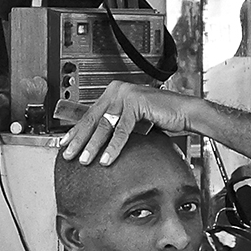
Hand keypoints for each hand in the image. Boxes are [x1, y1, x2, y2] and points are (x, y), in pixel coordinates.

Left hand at [56, 83, 200, 165]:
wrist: (185, 112)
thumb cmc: (161, 116)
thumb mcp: (132, 119)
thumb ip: (116, 123)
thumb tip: (96, 138)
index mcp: (114, 91)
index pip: (90, 113)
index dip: (76, 130)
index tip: (65, 143)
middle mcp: (117, 89)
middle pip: (93, 118)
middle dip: (79, 139)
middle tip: (67, 154)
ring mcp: (126, 94)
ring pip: (104, 125)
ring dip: (93, 145)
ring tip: (84, 160)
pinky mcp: (136, 103)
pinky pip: (121, 130)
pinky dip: (113, 147)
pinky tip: (106, 159)